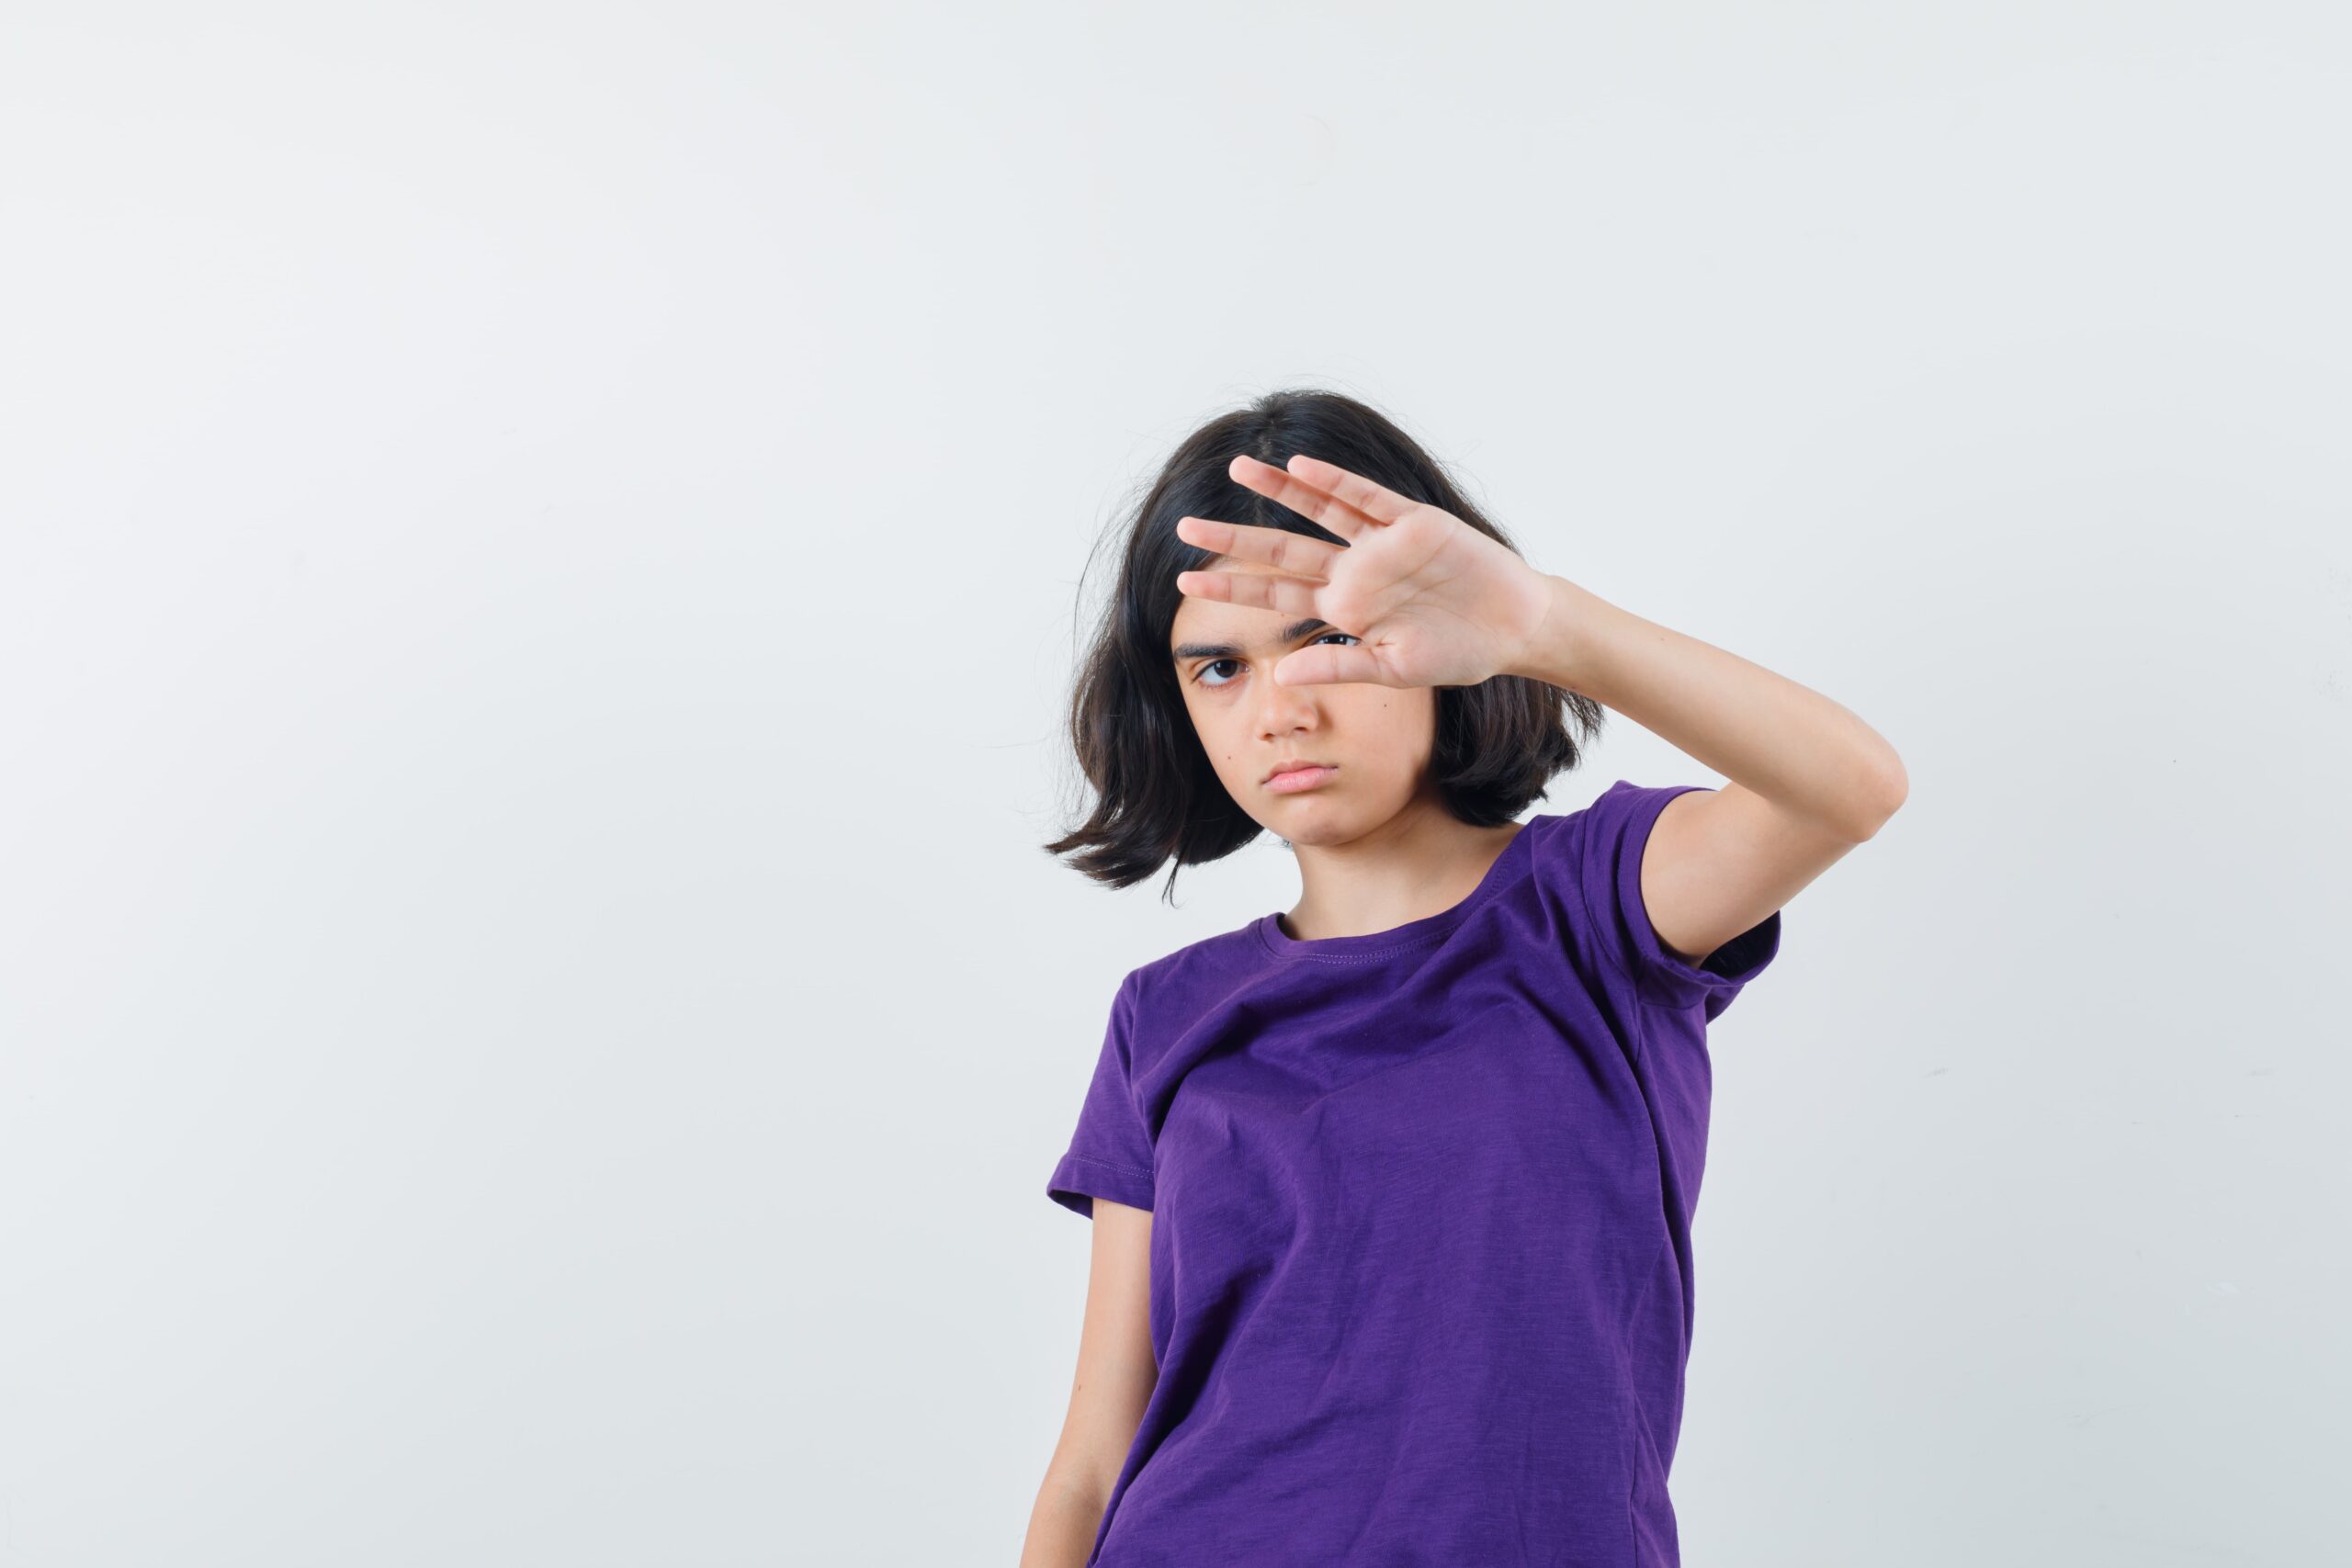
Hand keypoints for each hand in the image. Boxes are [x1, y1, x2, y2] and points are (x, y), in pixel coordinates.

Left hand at [1174, 453, 1558, 689]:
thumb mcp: (1392, 671)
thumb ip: (1337, 669)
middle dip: (1234, 540)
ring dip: (1278, 490)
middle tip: (1184, 527)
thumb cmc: (1457, 652)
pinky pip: (1367, 498)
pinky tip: (1301, 467)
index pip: (1275, 596)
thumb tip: (1280, 678)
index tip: (1184, 584)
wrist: (1515, 630)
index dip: (1232, 589)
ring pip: (1318, 509)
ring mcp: (1381, 544)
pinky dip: (1336, 482)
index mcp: (1345, 608)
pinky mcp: (1414, 523)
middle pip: (1282, 550)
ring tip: (1238, 470)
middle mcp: (1354, 570)